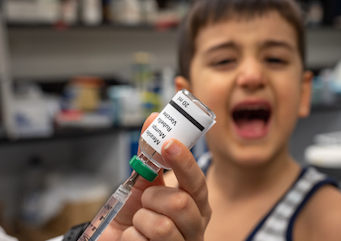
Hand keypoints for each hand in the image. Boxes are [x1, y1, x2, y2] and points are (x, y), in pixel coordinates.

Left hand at [99, 113, 210, 240]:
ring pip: (162, 226)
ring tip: (139, 221)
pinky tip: (135, 237)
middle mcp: (196, 225)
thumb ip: (150, 155)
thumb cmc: (136, 213)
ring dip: (141, 218)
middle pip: (181, 203)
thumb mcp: (143, 183)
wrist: (119, 239)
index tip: (168, 143)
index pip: (197, 181)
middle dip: (153, 198)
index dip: (184, 162)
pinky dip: (130, 236)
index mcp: (196, 203)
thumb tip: (153, 119)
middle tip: (145, 200)